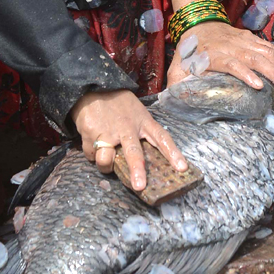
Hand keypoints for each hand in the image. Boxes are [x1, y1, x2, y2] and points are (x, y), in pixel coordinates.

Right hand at [70, 88, 187, 190]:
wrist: (92, 87)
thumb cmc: (118, 103)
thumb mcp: (136, 112)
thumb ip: (141, 132)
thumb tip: (147, 158)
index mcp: (143, 121)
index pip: (162, 137)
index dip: (173, 153)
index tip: (182, 168)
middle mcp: (127, 127)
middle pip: (134, 152)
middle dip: (137, 169)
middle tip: (139, 186)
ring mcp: (108, 131)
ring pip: (106, 160)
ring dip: (106, 166)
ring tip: (105, 161)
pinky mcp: (91, 133)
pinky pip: (92, 155)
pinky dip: (93, 154)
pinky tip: (94, 143)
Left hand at [166, 21, 273, 94]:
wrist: (197, 23)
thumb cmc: (189, 51)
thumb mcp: (177, 67)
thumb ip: (176, 84)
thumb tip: (172, 101)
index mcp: (211, 54)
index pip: (231, 63)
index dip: (244, 73)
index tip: (258, 86)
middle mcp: (229, 46)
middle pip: (254, 57)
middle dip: (272, 73)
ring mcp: (241, 40)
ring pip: (265, 51)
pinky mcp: (249, 37)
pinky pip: (268, 46)